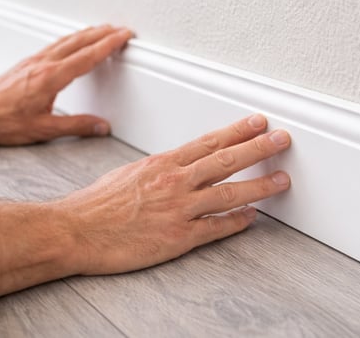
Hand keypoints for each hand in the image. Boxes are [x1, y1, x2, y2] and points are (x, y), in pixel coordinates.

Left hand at [0, 25, 131, 144]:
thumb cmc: (3, 121)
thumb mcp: (44, 129)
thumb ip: (76, 127)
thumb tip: (100, 126)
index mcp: (51, 78)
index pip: (87, 57)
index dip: (108, 45)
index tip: (123, 36)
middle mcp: (43, 63)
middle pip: (79, 41)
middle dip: (102, 33)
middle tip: (120, 30)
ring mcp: (34, 60)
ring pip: (66, 39)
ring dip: (87, 33)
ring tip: (102, 31)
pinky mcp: (27, 62)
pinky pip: (55, 44)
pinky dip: (71, 39)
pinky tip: (73, 42)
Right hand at [57, 114, 291, 274]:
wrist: (76, 230)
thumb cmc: (96, 204)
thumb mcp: (128, 173)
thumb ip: (157, 170)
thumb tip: (175, 167)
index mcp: (162, 163)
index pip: (209, 142)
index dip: (237, 131)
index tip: (258, 123)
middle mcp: (175, 182)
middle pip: (226, 160)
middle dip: (258, 148)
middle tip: (283, 139)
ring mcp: (178, 209)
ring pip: (228, 192)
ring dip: (259, 185)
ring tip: (282, 179)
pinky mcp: (177, 237)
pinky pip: (215, 227)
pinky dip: (236, 221)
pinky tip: (251, 216)